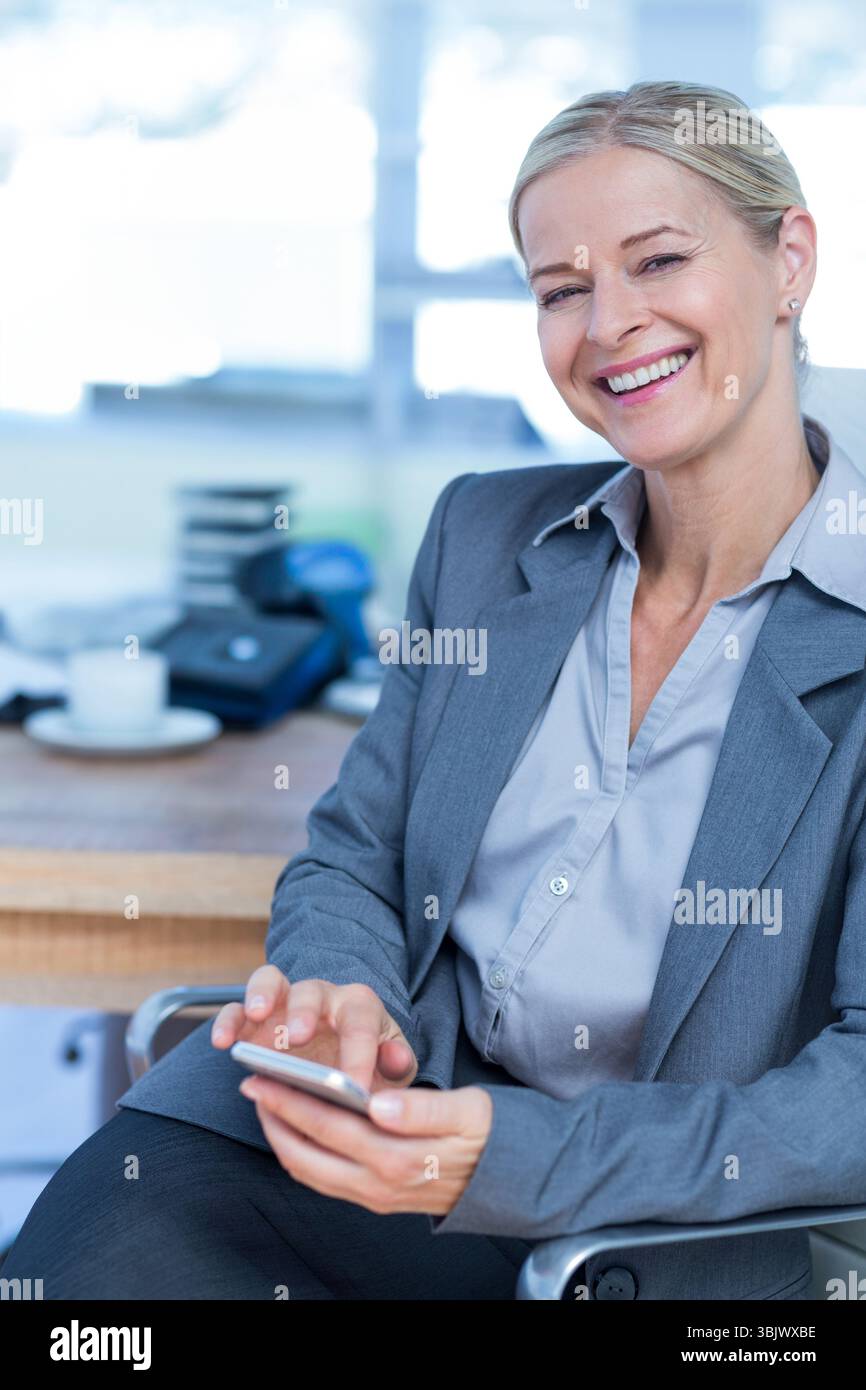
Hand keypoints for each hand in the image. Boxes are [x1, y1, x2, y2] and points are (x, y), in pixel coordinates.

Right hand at [210, 965, 417, 1092]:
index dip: (360, 1054)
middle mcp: (321, 996)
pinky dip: (228, 1020)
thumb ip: (397, 1063)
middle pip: (312, 991)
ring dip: (261, 996)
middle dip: (305, 1012)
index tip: (354, 1086)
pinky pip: (237, 1010)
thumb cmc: (368, 1065)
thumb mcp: (391, 1068)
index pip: (361, 1025)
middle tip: (298, 1038)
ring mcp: (284, 1003)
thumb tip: (396, 1059)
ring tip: (254, 1016)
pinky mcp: (254, 1018)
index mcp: (359, 1007)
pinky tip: (223, 1043)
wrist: (340, 1063)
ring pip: (270, 981)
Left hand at [238, 1074, 493, 1216]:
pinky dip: (301, 1156)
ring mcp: (374, 1196)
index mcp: (399, 1156)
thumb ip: (422, 1108)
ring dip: (282, 1139)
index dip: (290, 1101)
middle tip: (252, 1085)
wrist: (508, 1178)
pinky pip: (324, 1181)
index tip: (264, 1077)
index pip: (329, 1125)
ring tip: (267, 1107)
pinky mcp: (375, 1200)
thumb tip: (378, 1103)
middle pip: (308, 1152)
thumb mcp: (468, 1110)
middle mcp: (379, 1183)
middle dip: (274, 1117)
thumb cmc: (485, 1133)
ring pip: (310, 1172)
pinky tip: (296, 1133)